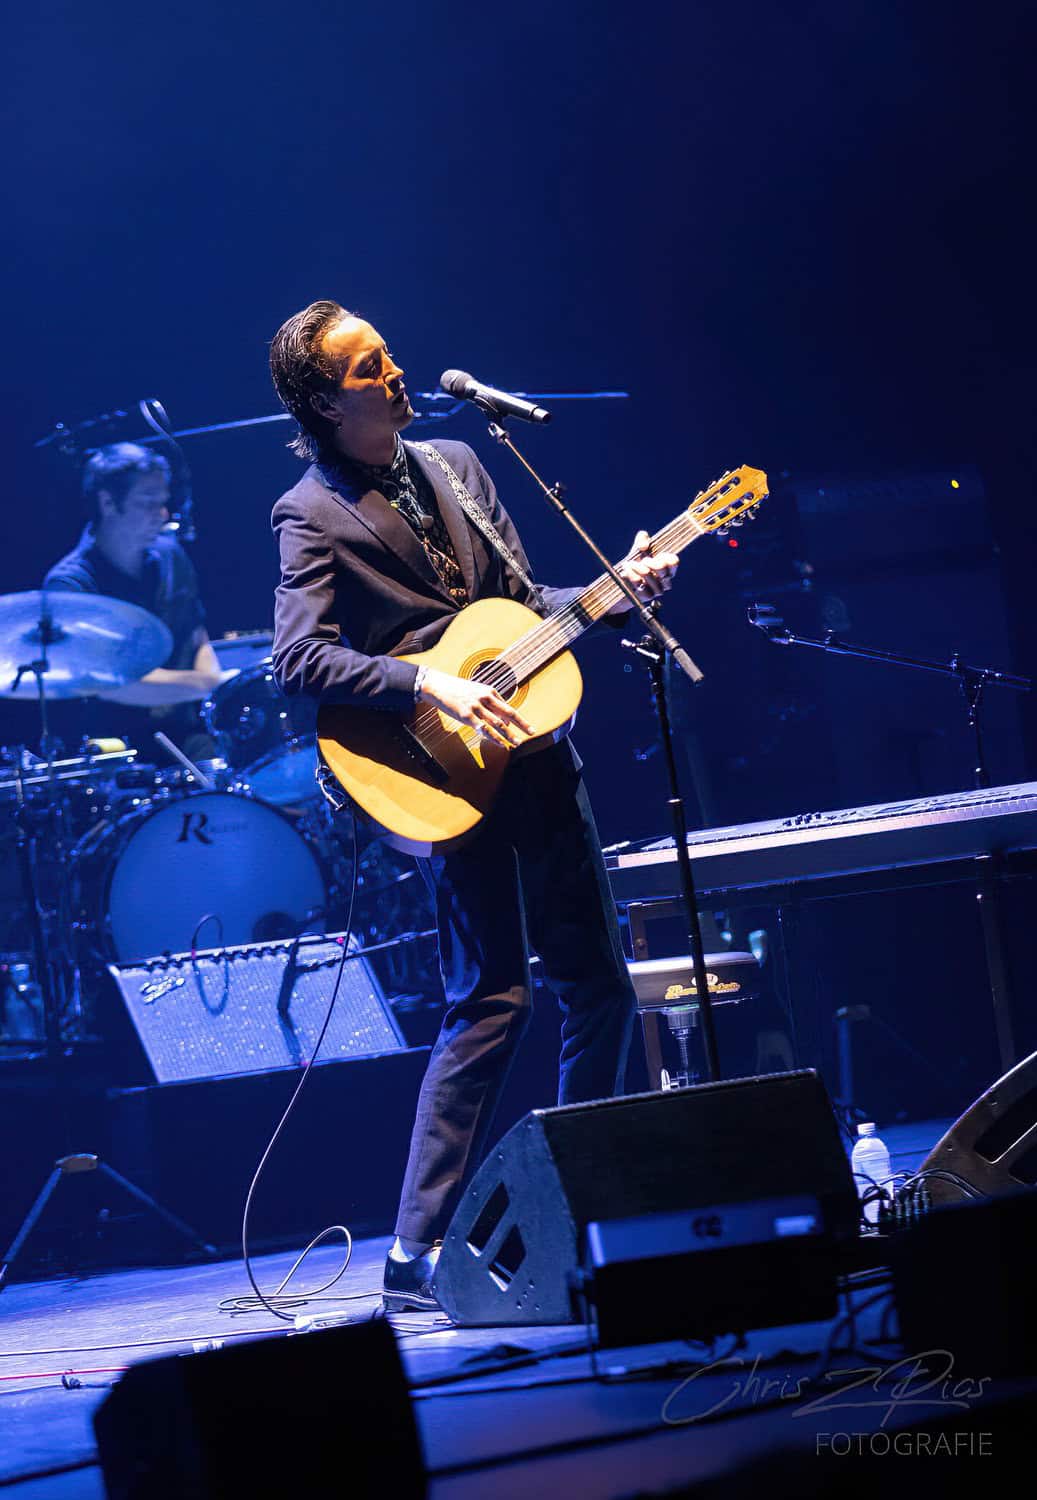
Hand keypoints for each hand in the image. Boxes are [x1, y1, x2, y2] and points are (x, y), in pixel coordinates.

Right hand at [418, 668, 532, 748]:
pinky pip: (484, 729)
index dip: (517, 719)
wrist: (438, 686)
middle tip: (531, 732)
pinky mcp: (467, 715)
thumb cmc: (457, 690)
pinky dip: (494, 738)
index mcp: (489, 691)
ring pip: (498, 723)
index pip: (507, 707)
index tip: (526, 728)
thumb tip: (503, 720)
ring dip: (509, 735)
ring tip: (517, 743)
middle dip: (521, 724)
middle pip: (508, 713)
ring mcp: (476, 707)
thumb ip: (490, 703)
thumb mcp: (476, 692)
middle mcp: (485, 698)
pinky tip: (501, 744)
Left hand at [610, 530, 679, 613]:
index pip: (674, 562)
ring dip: (636, 567)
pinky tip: (626, 571)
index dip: (665, 556)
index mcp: (668, 568)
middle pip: (662, 569)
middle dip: (650, 562)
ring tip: (629, 564)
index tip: (657, 555)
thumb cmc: (636, 563)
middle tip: (643, 560)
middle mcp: (665, 580)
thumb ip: (642, 539)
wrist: (623, 582)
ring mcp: (658, 590)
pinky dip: (631, 575)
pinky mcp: (647, 597)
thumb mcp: (638, 549)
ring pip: (649, 576)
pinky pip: (640, 584)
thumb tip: (644, 545)